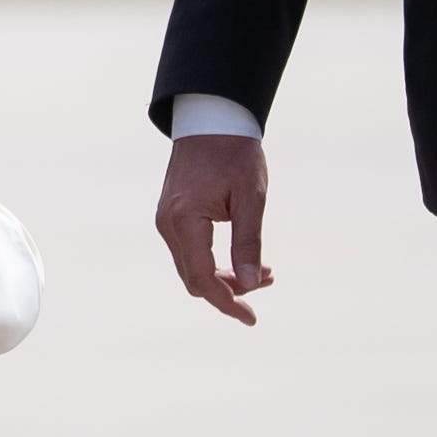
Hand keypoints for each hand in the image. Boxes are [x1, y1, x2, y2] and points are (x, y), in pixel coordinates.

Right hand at [155, 134, 272, 324]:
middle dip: (230, 290)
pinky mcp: (171, 217)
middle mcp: (168, 225)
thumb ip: (249, 243)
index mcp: (185, 221)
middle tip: (269, 280)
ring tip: (264, 270)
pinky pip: (190, 253)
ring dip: (225, 276)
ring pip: (192, 268)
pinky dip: (214, 262)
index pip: (203, 279)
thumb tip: (252, 284)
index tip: (252, 318)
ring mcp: (166, 222)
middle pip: (195, 279)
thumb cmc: (234, 152)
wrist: (210, 118)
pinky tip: (242, 258)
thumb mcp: (251, 198)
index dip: (228, 302)